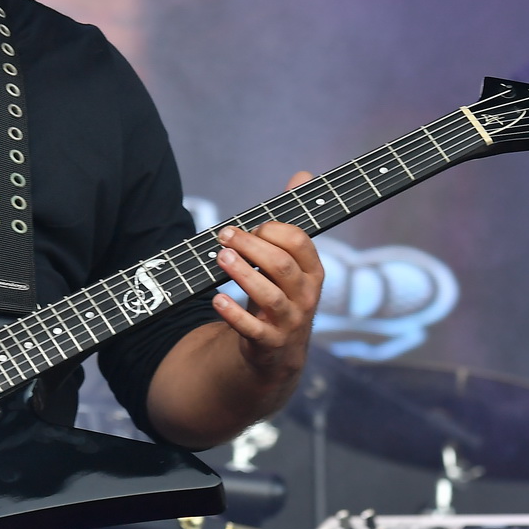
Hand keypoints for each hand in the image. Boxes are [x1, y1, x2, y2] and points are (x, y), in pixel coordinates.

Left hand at [210, 170, 323, 383]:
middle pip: (281, 266)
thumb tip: (302, 175)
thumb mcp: (289, 261)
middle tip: (224, 234)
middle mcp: (305, 297)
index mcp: (312, 272)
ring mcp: (289, 322)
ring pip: (269, 296)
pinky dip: (233, 314)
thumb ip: (291, 220)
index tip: (252, 226)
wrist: (277, 353)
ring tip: (220, 257)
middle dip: (251, 246)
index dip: (273, 230)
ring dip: (242, 274)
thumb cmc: (280, 294)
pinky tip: (216, 299)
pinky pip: (252, 329)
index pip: (300, 243)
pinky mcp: (268, 344)